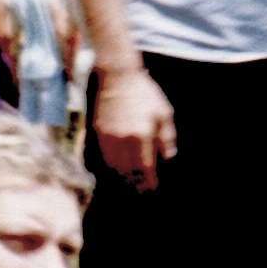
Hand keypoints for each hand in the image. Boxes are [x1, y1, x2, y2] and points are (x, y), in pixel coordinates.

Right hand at [93, 67, 177, 189]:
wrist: (117, 77)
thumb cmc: (144, 93)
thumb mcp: (163, 113)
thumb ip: (167, 137)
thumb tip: (167, 156)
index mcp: (142, 136)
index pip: (145, 167)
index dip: (148, 180)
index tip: (152, 188)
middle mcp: (123, 140)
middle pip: (128, 170)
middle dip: (135, 182)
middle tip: (142, 190)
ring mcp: (108, 137)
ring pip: (114, 165)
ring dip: (123, 176)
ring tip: (130, 182)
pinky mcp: (99, 131)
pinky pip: (105, 155)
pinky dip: (112, 164)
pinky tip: (118, 167)